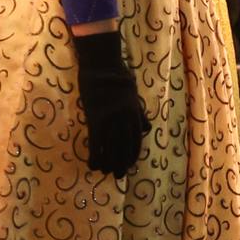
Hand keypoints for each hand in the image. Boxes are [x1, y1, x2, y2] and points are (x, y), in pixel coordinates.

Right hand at [68, 28, 146, 178]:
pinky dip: (95, 156)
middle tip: (119, 175)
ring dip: (109, 163)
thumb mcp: (133, 93)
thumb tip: (146, 127)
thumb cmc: (117, 76)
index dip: (132, 154)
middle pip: (124, 147)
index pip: (136, 140)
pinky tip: (93, 165)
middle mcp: (124, 119)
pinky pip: (95, 143)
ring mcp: (109, 120)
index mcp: (134, 113)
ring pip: (110, 148)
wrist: (101, 64)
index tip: (129, 164)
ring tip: (106, 173)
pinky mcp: (95, 119)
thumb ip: (138, 111)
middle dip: (122, 163)